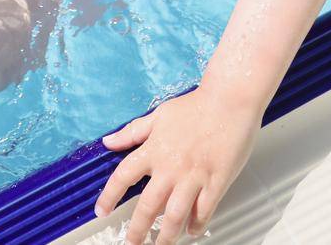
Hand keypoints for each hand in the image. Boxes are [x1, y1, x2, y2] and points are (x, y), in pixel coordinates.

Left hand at [95, 85, 259, 243]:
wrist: (229, 101)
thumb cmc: (195, 107)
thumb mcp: (157, 116)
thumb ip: (132, 132)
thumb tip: (108, 141)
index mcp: (153, 150)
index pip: (123, 177)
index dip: (109, 197)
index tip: (101, 211)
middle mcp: (170, 167)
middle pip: (147, 206)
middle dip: (137, 230)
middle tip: (131, 243)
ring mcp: (194, 176)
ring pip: (174, 215)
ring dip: (166, 235)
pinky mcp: (217, 182)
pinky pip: (204, 211)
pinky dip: (196, 225)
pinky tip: (191, 231)